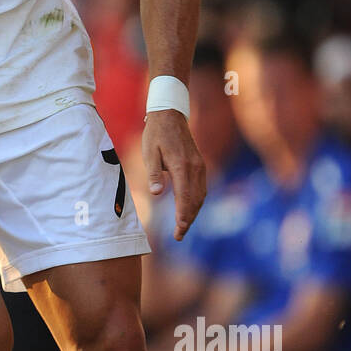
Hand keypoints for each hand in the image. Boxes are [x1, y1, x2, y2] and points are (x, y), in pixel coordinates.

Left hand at [142, 109, 205, 241]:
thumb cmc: (156, 134)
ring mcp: (200, 166)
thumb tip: (156, 192)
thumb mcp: (149, 152)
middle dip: (188, 220)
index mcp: (181, 166)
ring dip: (193, 212)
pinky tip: (189, 209)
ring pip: (200, 195)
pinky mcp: (200, 165)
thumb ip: (153, 173)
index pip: (184, 197)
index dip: (182, 216)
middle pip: (195, 200)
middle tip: (179, 236)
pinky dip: (196, 201)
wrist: (170, 115)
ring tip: (183, 226)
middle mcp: (195, 168)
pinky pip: (201, 187)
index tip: (179, 231)